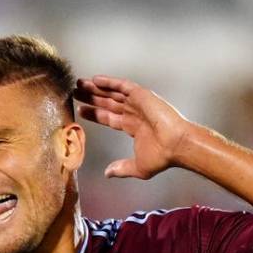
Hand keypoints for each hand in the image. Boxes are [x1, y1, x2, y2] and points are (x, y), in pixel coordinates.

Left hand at [75, 75, 193, 179]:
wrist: (176, 145)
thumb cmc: (162, 157)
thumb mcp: (138, 167)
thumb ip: (122, 168)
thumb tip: (107, 173)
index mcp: (133, 127)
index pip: (109, 118)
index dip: (95, 113)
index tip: (81, 110)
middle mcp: (134, 113)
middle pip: (108, 102)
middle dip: (91, 98)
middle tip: (75, 92)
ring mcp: (138, 103)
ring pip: (112, 92)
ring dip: (96, 88)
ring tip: (79, 83)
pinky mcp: (142, 95)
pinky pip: (122, 85)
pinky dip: (109, 82)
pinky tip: (95, 79)